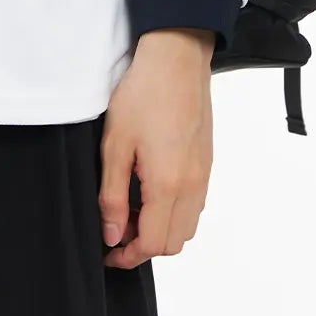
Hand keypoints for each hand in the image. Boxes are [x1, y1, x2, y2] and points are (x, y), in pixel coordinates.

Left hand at [100, 27, 215, 267]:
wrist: (177, 59)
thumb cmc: (143, 95)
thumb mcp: (115, 146)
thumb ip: (111, 197)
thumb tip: (113, 236)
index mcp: (168, 185)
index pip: (154, 244)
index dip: (129, 256)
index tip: (109, 252)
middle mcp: (193, 186)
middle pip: (174, 242)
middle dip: (145, 247)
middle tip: (117, 233)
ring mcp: (204, 174)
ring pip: (188, 226)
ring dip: (162, 231)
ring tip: (132, 213)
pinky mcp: (207, 162)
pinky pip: (195, 205)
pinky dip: (175, 213)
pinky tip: (151, 193)